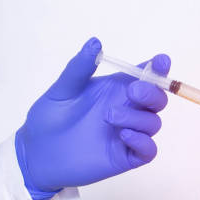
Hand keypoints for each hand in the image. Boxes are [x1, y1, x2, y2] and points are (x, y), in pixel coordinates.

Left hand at [15, 37, 170, 199]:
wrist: (37, 153)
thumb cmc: (49, 119)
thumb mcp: (63, 89)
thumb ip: (79, 68)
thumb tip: (95, 43)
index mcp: (116, 90)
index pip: (146, 76)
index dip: (158, 68)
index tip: (161, 61)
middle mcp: (127, 110)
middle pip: (157, 99)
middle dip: (151, 93)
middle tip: (133, 91)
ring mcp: (129, 134)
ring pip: (153, 123)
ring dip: (137, 117)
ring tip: (109, 117)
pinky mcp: (126, 157)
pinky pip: (148, 150)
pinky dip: (143, 141)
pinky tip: (124, 135)